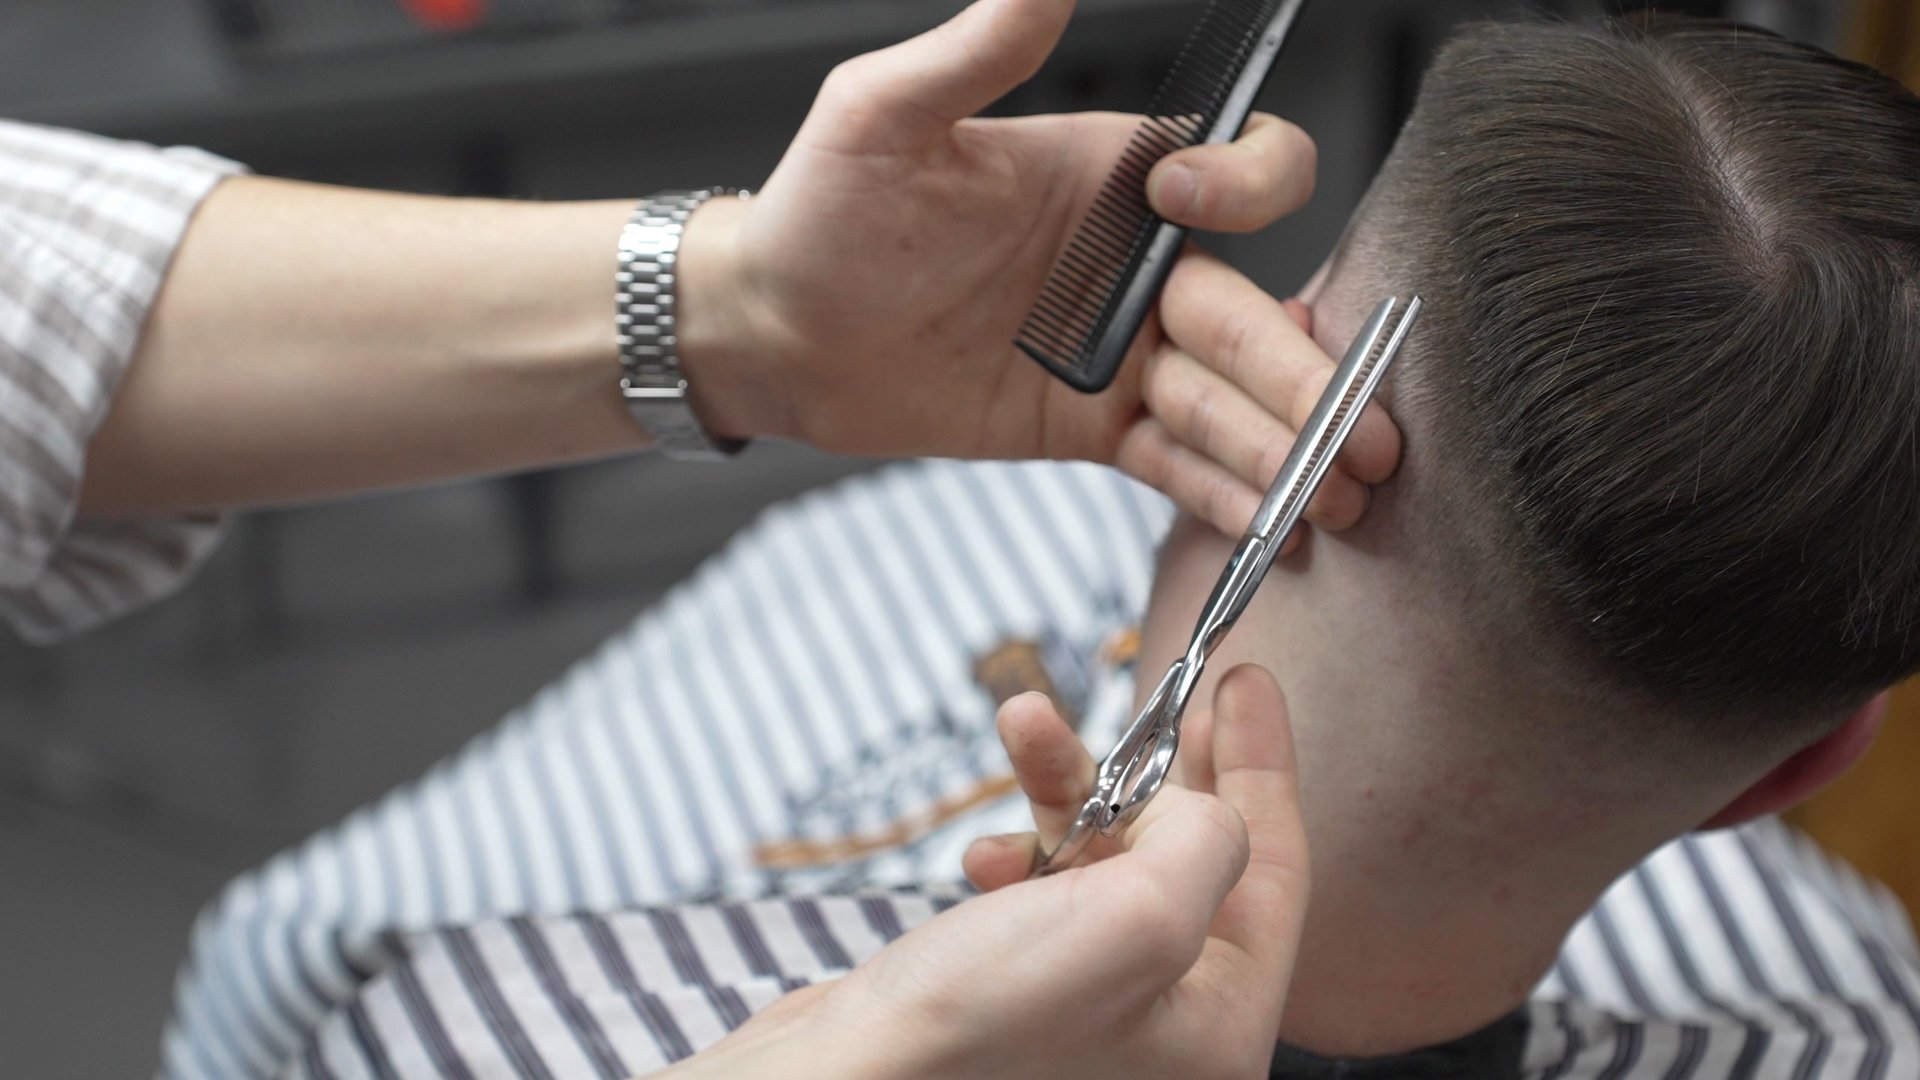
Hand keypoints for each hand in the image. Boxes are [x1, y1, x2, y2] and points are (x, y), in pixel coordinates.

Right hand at [658, 665, 1308, 1079]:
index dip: (1263, 767)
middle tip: (1171, 698)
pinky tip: (982, 846)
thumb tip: (1189, 808)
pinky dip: (1019, 845)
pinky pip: (1047, 888)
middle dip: (1162, 769)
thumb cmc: (982, 1034)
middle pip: (1195, 862)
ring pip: (1109, 860)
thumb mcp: (1139, 917)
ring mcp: (1090, 1012)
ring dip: (1068, 788)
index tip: (1246, 683)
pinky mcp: (1019, 995)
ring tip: (1025, 728)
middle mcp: (1165, 1029)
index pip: (1275, 876)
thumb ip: (1204, 845)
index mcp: (1220, 1029)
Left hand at [678, 0, 1397, 536]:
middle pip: (1249, 313)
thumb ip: (975, 50)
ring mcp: (1115, 354)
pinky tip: (1276, 524)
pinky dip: (1224, 491)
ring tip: (1341, 491)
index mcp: (1109, 182)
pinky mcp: (1086, 427)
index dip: (1240, 184)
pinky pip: (1171, 459)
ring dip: (1286, 446)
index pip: (1229, 173)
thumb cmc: (821, 208)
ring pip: (1223, 398)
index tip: (1184, 204)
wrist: (774, 327)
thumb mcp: (884, 114)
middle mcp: (1132, 269)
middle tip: (1356, 426)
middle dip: (1305, 371)